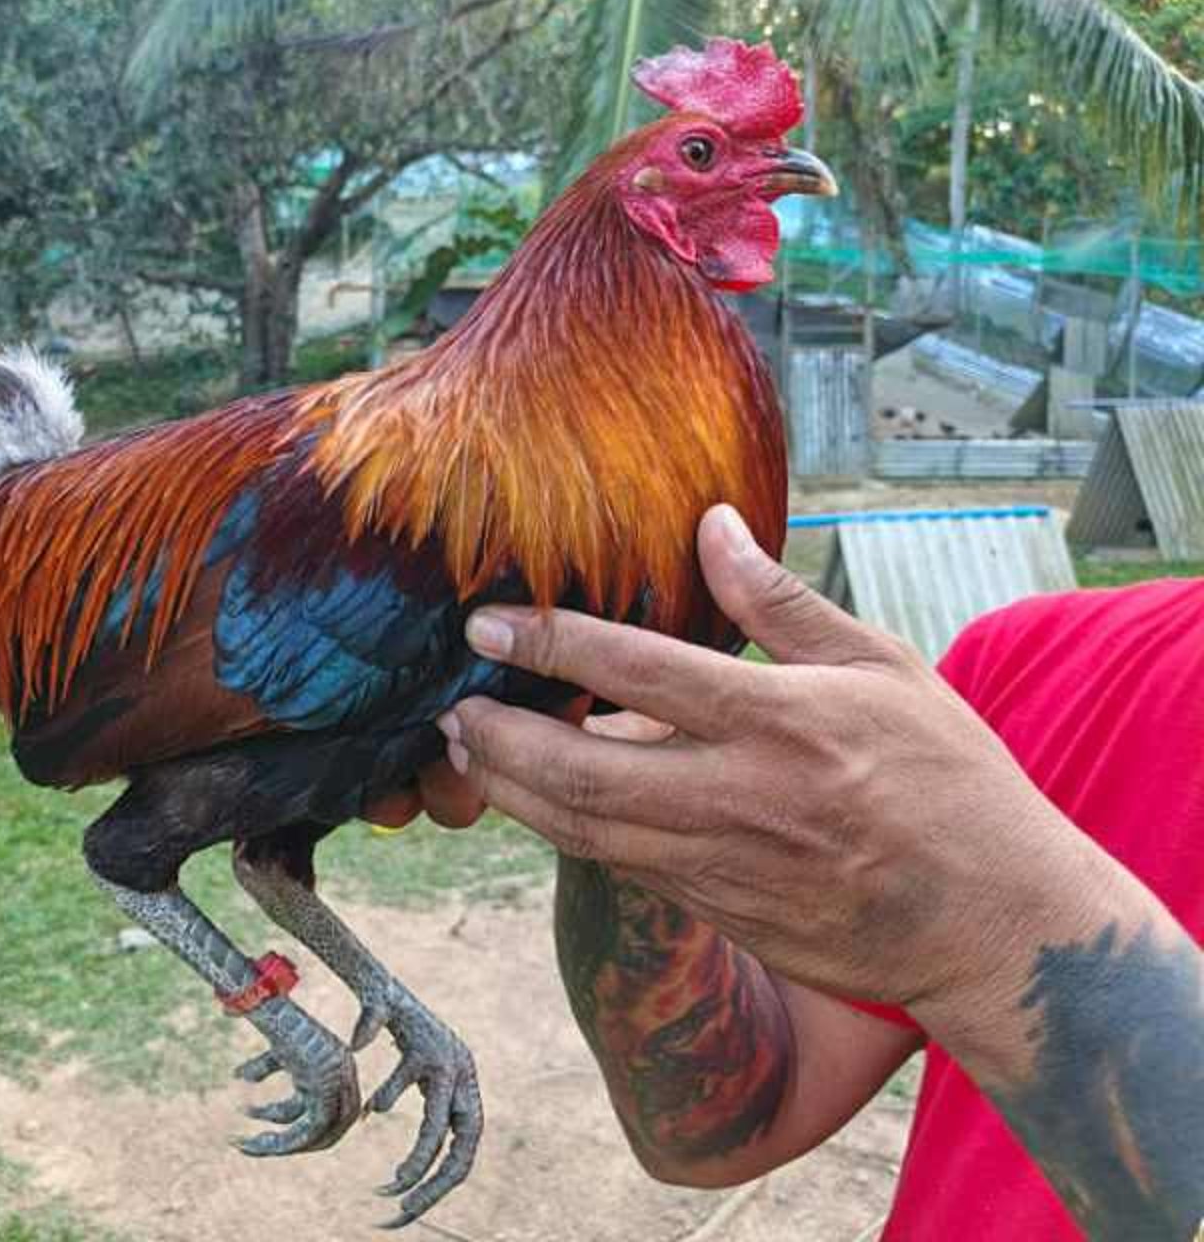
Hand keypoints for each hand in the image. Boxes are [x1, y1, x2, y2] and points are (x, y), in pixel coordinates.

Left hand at [435, 504, 1107, 1017]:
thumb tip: (709, 522)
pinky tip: (534, 798)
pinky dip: (564, 828)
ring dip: (512, 790)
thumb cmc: (949, 780)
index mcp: (783, 720)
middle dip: (499, 736)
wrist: (996, 925)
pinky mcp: (719, 911)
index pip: (639, 671)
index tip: (487, 621)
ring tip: (466, 750)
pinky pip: (618, 864)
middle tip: (451, 704)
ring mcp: (724, 865)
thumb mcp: (882, 666)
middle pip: (582, 770)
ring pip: (584, 829)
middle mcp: (742, 797)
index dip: (549, 642)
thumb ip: (779, 601)